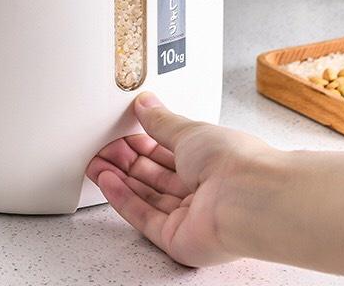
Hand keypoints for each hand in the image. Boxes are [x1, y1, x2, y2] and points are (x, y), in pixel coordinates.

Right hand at [86, 92, 275, 267]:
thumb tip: (145, 105)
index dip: (141, 141)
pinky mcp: (178, 239)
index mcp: (208, 161)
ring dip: (119, 179)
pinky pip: (144, 218)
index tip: (118, 131)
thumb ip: (161, 120)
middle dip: (125, 160)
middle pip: (153, 176)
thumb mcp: (189, 130)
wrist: (247, 197)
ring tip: (96, 163)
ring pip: (145, 197)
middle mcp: (200, 190)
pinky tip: (107, 182)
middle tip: (101, 147)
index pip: (166, 151)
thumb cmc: (233, 162)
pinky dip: (123, 200)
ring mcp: (189, 217)